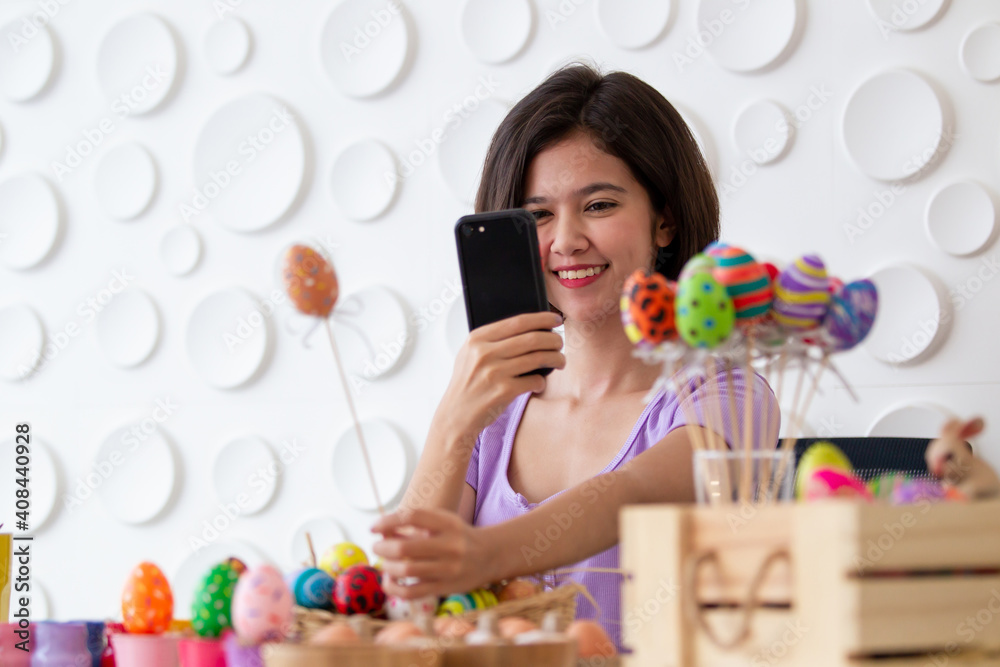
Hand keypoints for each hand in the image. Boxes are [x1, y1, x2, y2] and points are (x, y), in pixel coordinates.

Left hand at [371, 508, 496, 598]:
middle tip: (377, 547)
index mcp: (447, 523)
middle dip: (383, 547)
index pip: (411, 517)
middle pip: (405, 548)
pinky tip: (389, 582)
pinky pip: (412, 592)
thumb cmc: (457, 536)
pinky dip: (394, 589)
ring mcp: (448, 568)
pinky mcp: (445, 588)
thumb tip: (382, 531)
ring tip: (384, 563)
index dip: (387, 521)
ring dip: (387, 567)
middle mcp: (450, 545)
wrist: (489, 555)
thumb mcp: (442, 522)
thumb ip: (415, 524)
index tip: (373, 527)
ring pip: (406, 571)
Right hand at [435, 311, 564, 443]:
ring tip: (560, 361)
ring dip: (555, 359)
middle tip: (560, 343)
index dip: (541, 318)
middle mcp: (485, 353)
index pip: (517, 321)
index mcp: (477, 339)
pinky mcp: (503, 391)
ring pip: (538, 358)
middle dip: (553, 339)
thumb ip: (492, 340)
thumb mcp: (470, 355)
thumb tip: (530, 329)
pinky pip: (534, 381)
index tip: (555, 319)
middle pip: (532, 338)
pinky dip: (542, 382)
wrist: (455, 415)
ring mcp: (494, 372)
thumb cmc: (467, 384)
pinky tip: (539, 383)